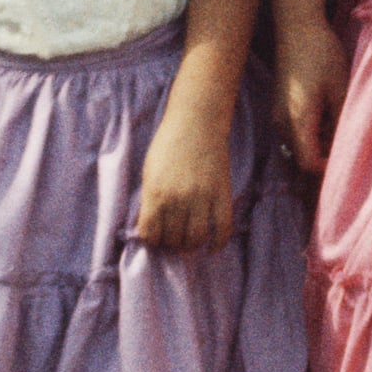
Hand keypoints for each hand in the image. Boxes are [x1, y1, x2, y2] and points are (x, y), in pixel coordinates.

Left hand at [135, 109, 235, 249]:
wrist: (197, 122)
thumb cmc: (168, 144)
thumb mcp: (149, 172)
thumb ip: (149, 200)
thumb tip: (151, 227)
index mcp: (155, 194)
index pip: (150, 234)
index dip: (151, 240)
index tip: (156, 238)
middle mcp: (178, 200)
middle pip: (174, 239)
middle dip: (171, 244)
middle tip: (173, 241)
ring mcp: (203, 198)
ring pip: (196, 238)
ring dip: (191, 245)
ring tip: (188, 242)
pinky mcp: (222, 194)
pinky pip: (222, 228)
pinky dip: (217, 243)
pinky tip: (211, 249)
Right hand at [275, 10, 351, 174]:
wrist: (296, 27)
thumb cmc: (321, 54)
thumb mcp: (340, 89)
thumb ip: (342, 122)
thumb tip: (350, 146)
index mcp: (297, 120)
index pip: (308, 163)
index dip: (327, 168)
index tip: (348, 158)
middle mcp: (281, 122)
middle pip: (301, 158)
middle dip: (325, 156)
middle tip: (349, 141)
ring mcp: (277, 114)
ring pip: (298, 144)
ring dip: (318, 143)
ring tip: (340, 123)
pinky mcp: (278, 106)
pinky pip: (294, 131)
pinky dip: (311, 131)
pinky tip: (328, 113)